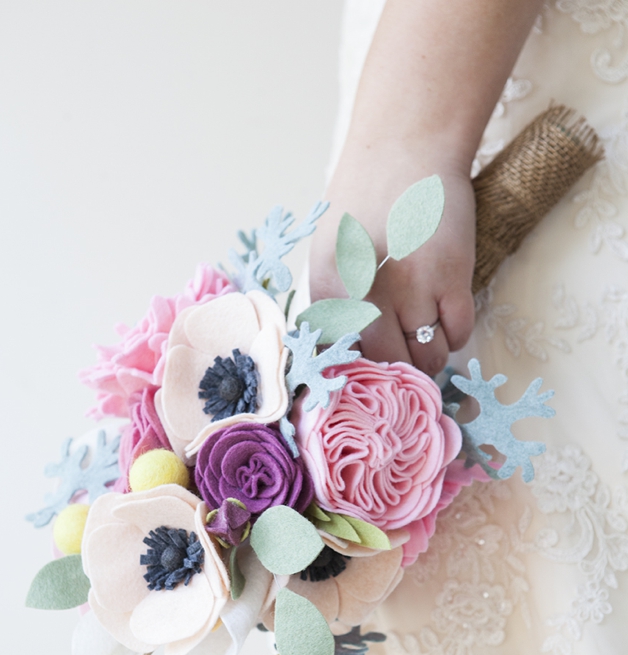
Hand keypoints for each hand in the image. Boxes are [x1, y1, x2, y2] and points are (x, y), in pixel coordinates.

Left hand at [310, 139, 475, 374]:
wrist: (403, 150)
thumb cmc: (365, 207)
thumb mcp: (331, 260)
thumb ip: (338, 312)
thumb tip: (354, 366)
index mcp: (326, 296)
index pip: (344, 365)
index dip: (365, 373)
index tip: (378, 371)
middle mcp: (364, 299)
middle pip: (390, 369)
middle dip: (402, 370)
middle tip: (409, 352)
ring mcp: (410, 290)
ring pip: (429, 358)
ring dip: (432, 352)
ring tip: (427, 324)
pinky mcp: (450, 278)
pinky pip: (459, 335)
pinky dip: (456, 333)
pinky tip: (446, 309)